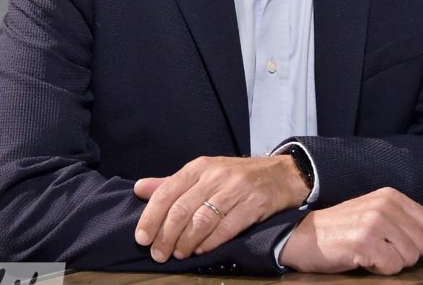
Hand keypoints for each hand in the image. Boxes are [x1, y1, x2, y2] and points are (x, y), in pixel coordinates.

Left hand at [133, 155, 309, 261]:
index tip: (142, 238)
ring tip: (179, 254)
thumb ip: (171, 183)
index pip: (167, 192)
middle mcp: (216, 175)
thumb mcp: (204, 173)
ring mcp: (236, 189)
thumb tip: (139, 189)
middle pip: (182, 209)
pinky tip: (201, 251)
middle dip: (166, 236)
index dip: (151, 218)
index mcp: (200, 167)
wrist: (283, 174)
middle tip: (158, 255)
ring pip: (202, 221)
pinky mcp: (254, 204)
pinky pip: (226, 228)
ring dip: (186, 243)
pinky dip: (210, 243)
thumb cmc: (238, 177)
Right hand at [279, 187, 422, 274]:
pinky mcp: (365, 243)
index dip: (414, 240)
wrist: (304, 237)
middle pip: (422, 243)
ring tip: (370, 253)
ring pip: (410, 257)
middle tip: (380, 249)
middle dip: (404, 254)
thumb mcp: (377, 214)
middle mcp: (385, 205)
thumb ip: (409, 217)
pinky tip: (363, 259)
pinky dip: (380, 269)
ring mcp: (375, 223)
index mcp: (391, 196)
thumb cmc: (342, 229)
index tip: (393, 240)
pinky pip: (393, 266)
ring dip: (391, 262)